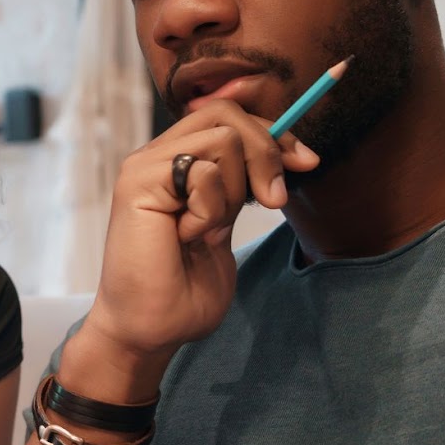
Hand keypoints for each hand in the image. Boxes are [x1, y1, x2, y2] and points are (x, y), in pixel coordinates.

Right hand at [78, 101, 319, 382]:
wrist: (149, 329)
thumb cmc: (183, 289)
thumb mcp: (225, 223)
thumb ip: (241, 185)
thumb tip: (290, 152)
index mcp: (175, 163)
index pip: (228, 117)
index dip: (273, 134)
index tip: (307, 164)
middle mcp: (157, 157)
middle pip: (226, 114)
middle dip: (266, 153)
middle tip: (272, 203)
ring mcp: (143, 168)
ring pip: (222, 138)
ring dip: (233, 191)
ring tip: (208, 229)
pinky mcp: (137, 185)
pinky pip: (202, 173)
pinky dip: (210, 210)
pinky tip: (187, 237)